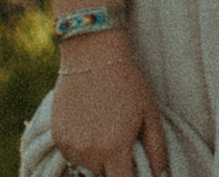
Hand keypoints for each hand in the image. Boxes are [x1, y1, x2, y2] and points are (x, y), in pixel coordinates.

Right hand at [51, 53, 168, 176]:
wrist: (92, 53)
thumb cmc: (127, 81)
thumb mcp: (149, 111)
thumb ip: (157, 148)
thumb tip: (160, 174)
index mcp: (114, 148)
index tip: (133, 169)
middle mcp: (89, 153)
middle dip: (114, 169)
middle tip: (121, 145)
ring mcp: (70, 146)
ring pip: (86, 170)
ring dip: (97, 162)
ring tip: (105, 133)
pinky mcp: (58, 138)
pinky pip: (72, 156)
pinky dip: (81, 151)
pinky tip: (90, 127)